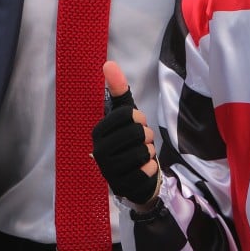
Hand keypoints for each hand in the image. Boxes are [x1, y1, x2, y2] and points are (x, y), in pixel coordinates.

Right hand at [92, 61, 160, 205]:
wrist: (133, 176)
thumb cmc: (129, 141)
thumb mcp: (125, 116)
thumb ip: (118, 90)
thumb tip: (108, 64)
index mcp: (98, 132)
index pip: (128, 115)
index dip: (139, 117)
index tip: (137, 123)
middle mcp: (99, 152)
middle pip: (138, 133)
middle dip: (147, 135)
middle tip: (142, 140)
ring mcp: (110, 172)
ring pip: (144, 152)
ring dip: (150, 151)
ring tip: (143, 154)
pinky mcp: (123, 187)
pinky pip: (147, 171)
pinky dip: (152, 168)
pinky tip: (145, 168)